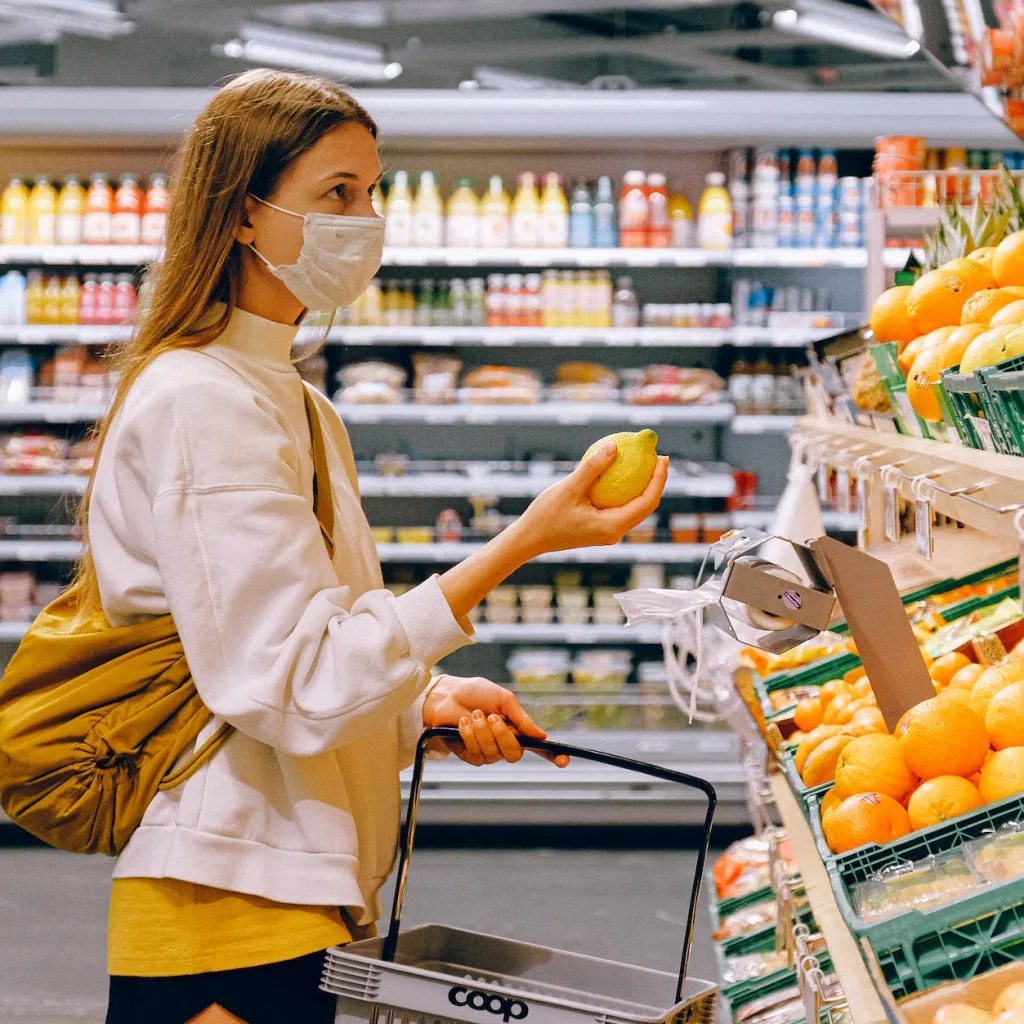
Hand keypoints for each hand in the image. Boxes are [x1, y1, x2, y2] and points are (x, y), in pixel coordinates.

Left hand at [422, 675, 568, 766]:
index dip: (553, 756)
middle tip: (492, 717)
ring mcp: (488, 752)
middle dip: (503, 736)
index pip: (538, 747)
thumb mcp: (503, 700)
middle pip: (515, 754)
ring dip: (483, 732)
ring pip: (494, 753)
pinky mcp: (470, 755)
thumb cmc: (476, 693)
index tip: (565, 760)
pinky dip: (470, 735)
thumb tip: (542, 736)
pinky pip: (477, 753)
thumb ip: (522, 719)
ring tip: (474, 715)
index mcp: (517, 729)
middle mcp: (505, 743)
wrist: (447, 695)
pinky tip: (464, 722)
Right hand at [514, 445, 668, 556]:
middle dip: (656, 482)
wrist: (529, 539)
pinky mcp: (601, 529)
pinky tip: (621, 474)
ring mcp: (608, 532)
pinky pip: (620, 508)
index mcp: (612, 526)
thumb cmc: (546, 515)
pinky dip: (626, 492)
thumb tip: (615, 446)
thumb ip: (593, 467)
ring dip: (643, 487)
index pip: (647, 502)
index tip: (662, 457)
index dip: (659, 479)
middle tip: (658, 456)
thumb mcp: (569, 487)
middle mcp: (615, 533)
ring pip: (635, 509)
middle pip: (646, 506)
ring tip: (646, 463)